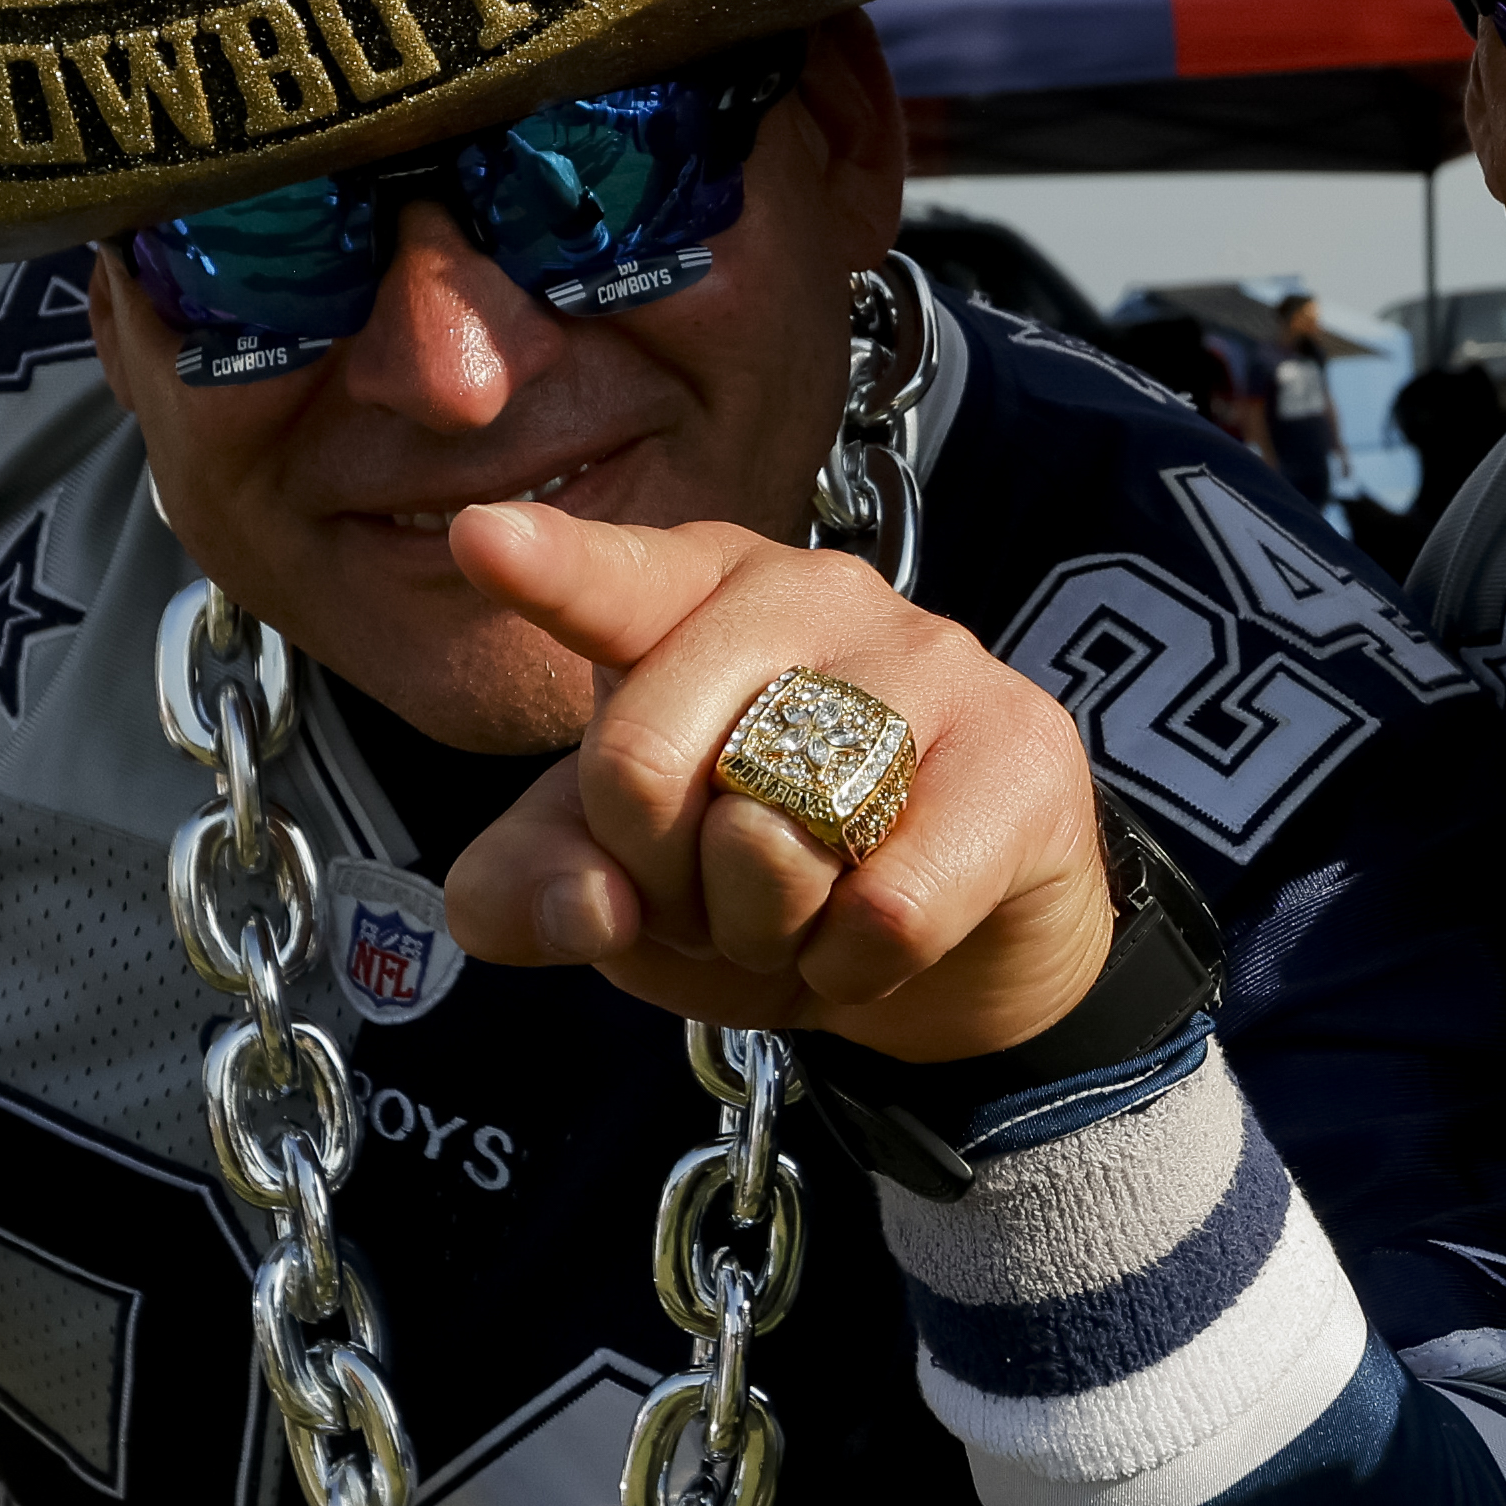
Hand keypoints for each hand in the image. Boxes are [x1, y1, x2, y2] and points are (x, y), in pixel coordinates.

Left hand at [429, 511, 1125, 1064]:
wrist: (963, 943)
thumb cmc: (765, 876)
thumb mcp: (620, 886)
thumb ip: (535, 886)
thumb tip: (589, 904)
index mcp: (694, 591)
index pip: (611, 584)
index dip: (548, 569)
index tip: (482, 538)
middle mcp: (812, 592)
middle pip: (640, 762)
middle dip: (651, 879)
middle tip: (716, 897)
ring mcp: (931, 657)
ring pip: (769, 838)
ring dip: (761, 932)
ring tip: (805, 916)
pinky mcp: (1023, 750)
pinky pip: (888, 907)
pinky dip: (854, 967)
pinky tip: (874, 945)